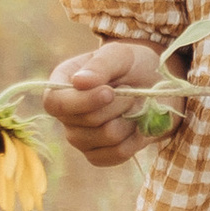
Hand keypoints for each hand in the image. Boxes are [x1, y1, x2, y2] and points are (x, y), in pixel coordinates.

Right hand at [44, 40, 166, 170]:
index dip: (82, 101)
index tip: (110, 92)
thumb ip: (100, 65)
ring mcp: (81, 138)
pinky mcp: (98, 155)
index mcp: (61, 85)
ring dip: (131, 119)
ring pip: (108, 137)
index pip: (55, 103)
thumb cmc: (131, 65)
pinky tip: (137, 124)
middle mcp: (66, 116)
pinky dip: (136, 138)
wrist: (153, 85)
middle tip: (131, 89)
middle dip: (119, 104)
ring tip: (135, 105)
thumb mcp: (119, 55)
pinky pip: (118, 154)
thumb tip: (79, 82)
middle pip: (88, 121)